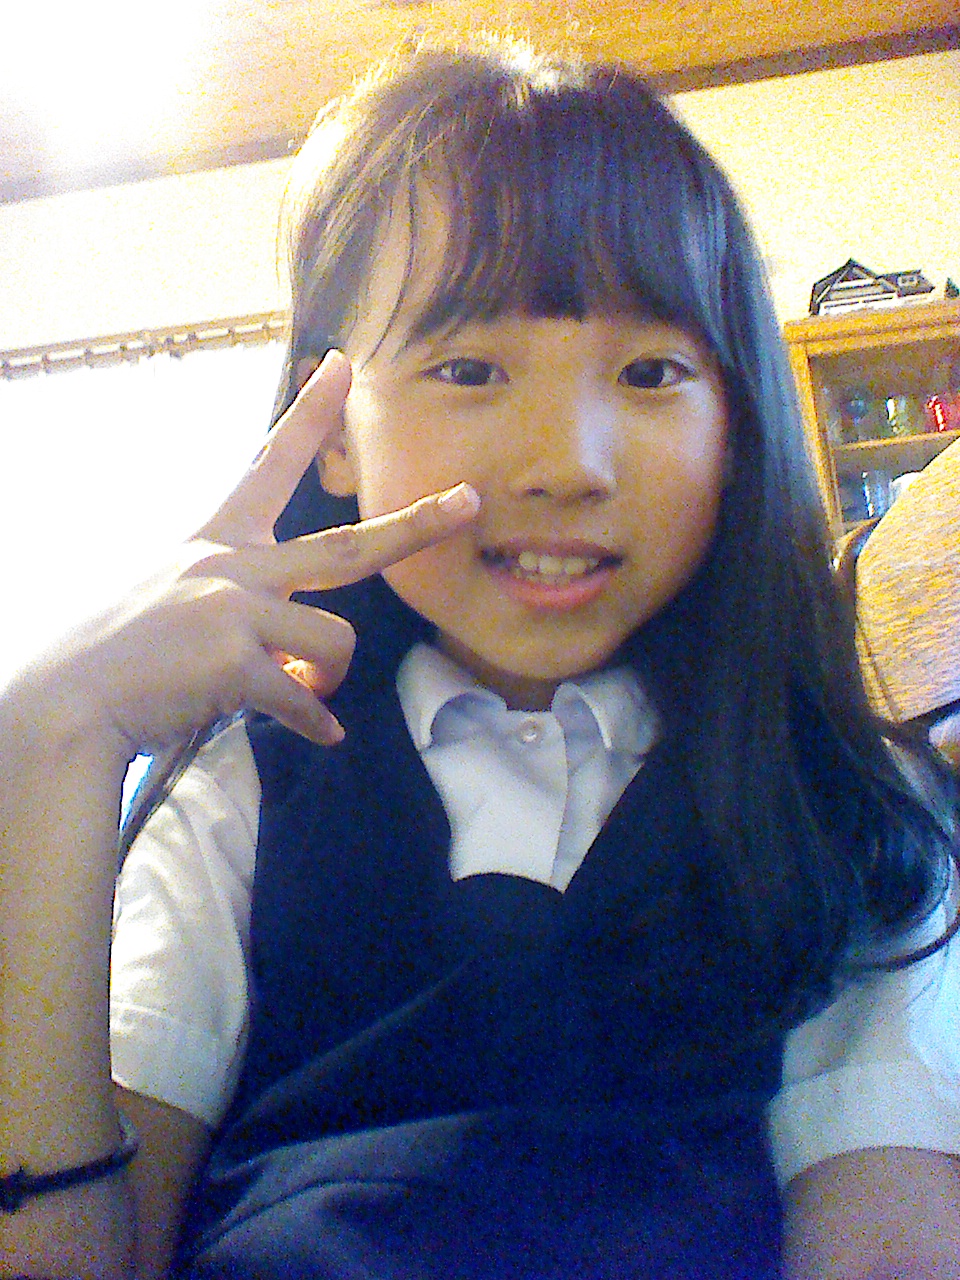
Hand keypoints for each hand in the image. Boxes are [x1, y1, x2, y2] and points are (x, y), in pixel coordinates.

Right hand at [23, 350, 478, 755]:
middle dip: (415, 524)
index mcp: (217, 541)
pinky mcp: (236, 664)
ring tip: (299, 691)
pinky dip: (313, 723)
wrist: (73, 698)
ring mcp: (236, 611)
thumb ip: (238, 608)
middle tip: (469, 502)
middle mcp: (233, 566)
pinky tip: (318, 734)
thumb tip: (293, 660)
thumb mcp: (172, 595)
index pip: (271, 464)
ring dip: (325, 679)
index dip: (311, 415)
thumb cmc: (120, 649)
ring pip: (334, 641)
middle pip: (347, 546)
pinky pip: (303, 701)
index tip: (343, 367)